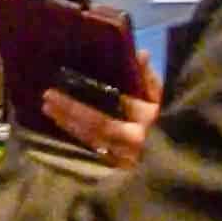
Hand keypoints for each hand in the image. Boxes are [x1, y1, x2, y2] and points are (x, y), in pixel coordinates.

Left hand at [40, 51, 163, 168]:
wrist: (174, 158)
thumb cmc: (167, 120)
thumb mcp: (162, 98)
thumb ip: (149, 77)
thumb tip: (141, 53)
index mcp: (150, 117)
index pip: (120, 103)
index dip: (102, 92)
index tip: (68, 80)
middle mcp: (137, 139)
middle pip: (99, 123)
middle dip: (72, 109)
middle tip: (48, 95)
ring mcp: (127, 156)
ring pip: (93, 138)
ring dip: (68, 122)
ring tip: (48, 107)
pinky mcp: (118, 166)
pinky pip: (94, 150)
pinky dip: (77, 135)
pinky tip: (62, 124)